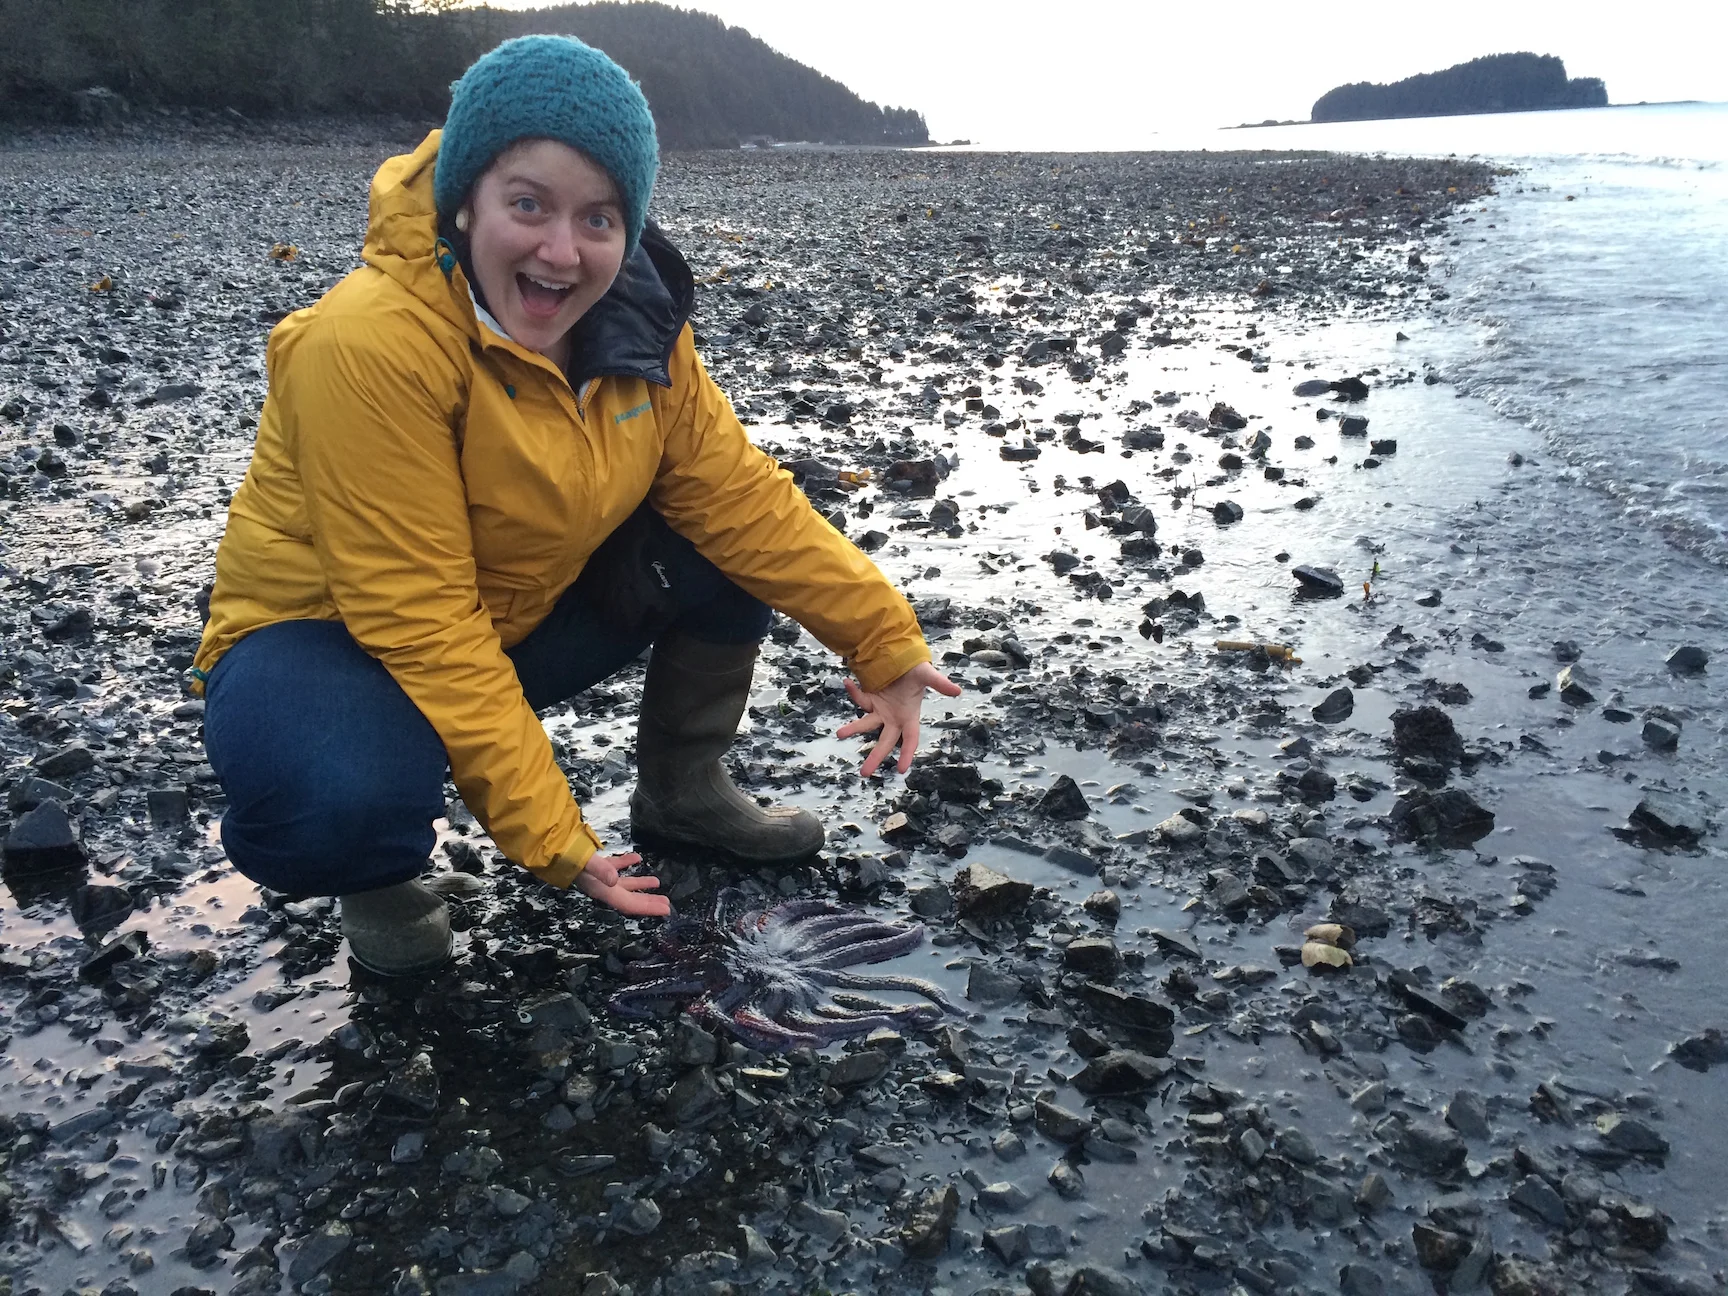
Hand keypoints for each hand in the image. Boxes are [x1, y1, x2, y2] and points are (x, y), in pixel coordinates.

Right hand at [573, 852, 670, 916]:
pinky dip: (626, 864)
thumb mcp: (582, 861)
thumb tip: (614, 880)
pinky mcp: (595, 864)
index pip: (628, 903)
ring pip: (624, 884)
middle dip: (648, 901)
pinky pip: (614, 867)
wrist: (547, 845)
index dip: (647, 908)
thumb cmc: (565, 855)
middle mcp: (601, 886)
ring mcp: (598, 876)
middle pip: (629, 898)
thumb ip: (599, 869)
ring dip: (640, 884)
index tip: (666, 910)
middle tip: (667, 904)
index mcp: (601, 890)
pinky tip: (637, 857)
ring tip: (658, 882)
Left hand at [837, 661, 962, 777]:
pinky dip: (853, 692)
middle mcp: (894, 718)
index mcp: (910, 716)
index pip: (910, 740)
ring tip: (840, 734)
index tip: (901, 769)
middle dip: (875, 757)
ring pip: (866, 724)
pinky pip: (859, 699)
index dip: (906, 754)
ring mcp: (880, 710)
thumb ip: (940, 684)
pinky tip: (848, 682)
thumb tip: (958, 692)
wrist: (900, 656)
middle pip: (884, 742)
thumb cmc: (916, 668)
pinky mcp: (869, 700)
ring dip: (854, 728)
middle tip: (864, 773)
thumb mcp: (927, 674)